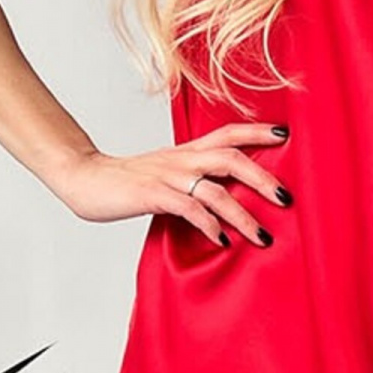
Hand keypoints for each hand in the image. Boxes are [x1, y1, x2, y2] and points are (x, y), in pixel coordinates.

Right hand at [51, 129, 291, 243]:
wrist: (85, 178)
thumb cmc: (128, 181)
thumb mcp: (167, 173)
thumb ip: (195, 181)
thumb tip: (227, 200)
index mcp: (187, 152)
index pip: (228, 133)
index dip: (257, 131)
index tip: (285, 135)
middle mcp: (182, 160)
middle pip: (231, 158)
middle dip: (262, 178)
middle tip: (286, 199)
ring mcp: (167, 177)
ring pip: (215, 190)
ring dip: (243, 215)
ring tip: (263, 236)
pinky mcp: (152, 195)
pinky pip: (188, 209)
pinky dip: (208, 225)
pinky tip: (221, 241)